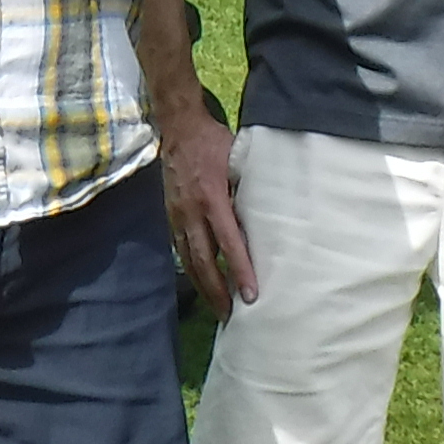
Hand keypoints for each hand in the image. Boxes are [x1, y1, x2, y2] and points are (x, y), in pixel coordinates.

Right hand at [161, 102, 258, 315]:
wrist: (178, 127)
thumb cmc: (214, 142)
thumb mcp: (238, 160)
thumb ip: (250, 188)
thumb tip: (272, 215)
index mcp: (212, 198)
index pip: (229, 242)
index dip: (239, 270)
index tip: (251, 294)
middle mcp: (192, 212)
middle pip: (204, 261)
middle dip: (218, 291)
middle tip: (232, 315)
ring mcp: (178, 215)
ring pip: (189, 259)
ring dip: (203, 286)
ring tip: (218, 308)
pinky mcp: (171, 215)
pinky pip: (181, 249)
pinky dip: (191, 269)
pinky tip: (201, 283)